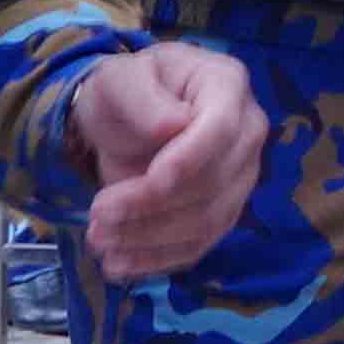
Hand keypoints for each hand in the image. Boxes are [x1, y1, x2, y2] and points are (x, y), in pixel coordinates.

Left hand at [69, 45, 266, 280]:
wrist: (125, 118)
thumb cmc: (126, 90)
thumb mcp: (119, 79)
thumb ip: (141, 97)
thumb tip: (174, 125)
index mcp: (227, 86)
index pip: (220, 130)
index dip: (189, 160)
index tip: (150, 181)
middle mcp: (247, 133)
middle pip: (213, 182)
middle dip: (153, 205)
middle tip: (97, 215)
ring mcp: (240, 177)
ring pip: (207, 221)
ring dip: (151, 238)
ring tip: (99, 240)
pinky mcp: (224, 212)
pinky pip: (199, 244)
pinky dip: (159, 259)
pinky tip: (120, 264)